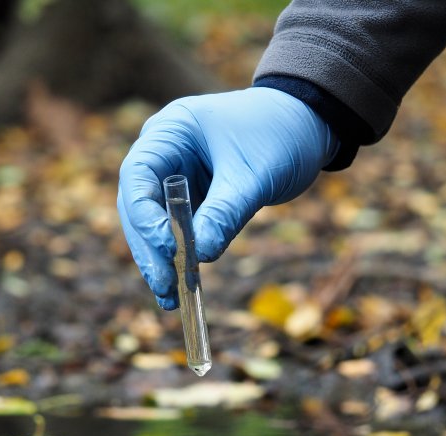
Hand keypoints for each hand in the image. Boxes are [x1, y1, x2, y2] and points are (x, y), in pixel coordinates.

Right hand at [117, 87, 338, 308]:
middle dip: (149, 246)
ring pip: (152, 224)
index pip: (137, 174)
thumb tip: (199, 256)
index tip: (166, 247)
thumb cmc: (281, 134)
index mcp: (170, 131)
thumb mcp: (254, 175)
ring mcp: (174, 177)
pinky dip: (178, 259)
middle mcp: (163, 153)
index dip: (144, 214)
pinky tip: (180, 291)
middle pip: (138, 205)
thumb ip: (225, 213)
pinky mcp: (190, 200)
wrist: (308, 126)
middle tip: (164, 284)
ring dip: (159, 260)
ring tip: (170, 298)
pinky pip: (175, 232)